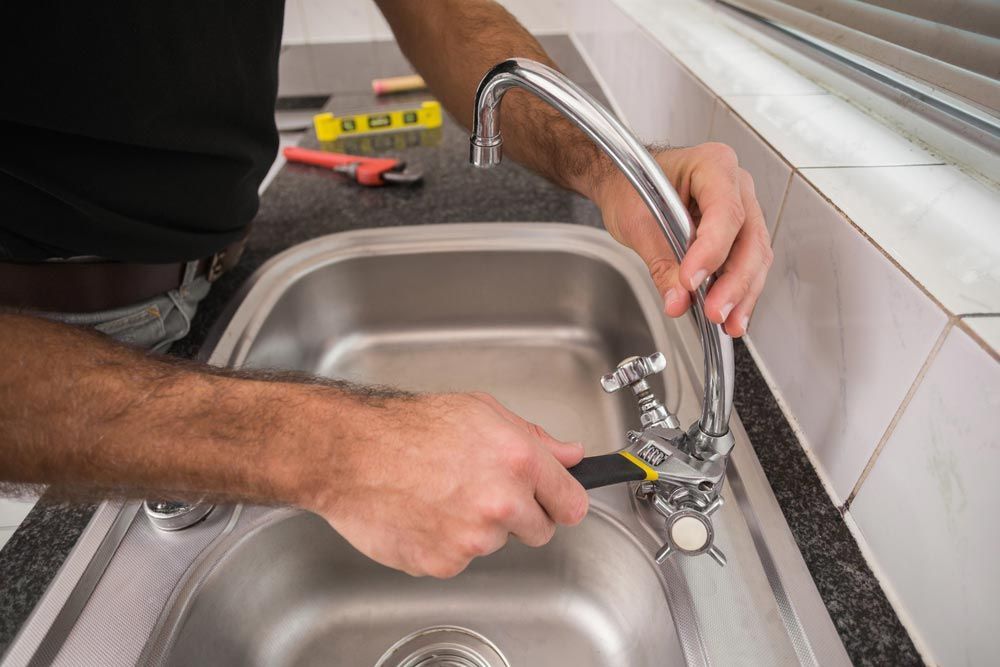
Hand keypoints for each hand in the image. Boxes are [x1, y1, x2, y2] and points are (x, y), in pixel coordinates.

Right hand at [300, 391, 588, 577]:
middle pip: (540, 530)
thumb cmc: (407, 427)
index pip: (572, 503)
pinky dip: (446, 543)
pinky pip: (460, 559)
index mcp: (519, 460)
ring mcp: (473, 538)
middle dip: (520, 514)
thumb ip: (534, 438)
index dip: (562, 501)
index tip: (554, 501)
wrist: (351, 453)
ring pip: (496, 543)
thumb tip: (569, 455)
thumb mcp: (481, 410)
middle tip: (484, 490)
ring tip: (443, 494)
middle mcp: (502, 501)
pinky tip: (425, 512)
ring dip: (479, 527)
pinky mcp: (444, 563)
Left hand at [592, 143, 771, 336]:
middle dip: (734, 282)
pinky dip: (738, 291)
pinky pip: (746, 264)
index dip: (711, 250)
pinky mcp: (738, 235)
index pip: (724, 212)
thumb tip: (678, 300)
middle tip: (716, 313)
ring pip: (755, 256)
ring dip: (742, 293)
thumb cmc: (632, 185)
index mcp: (713, 165)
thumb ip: (661, 262)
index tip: (691, 281)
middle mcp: (737, 185)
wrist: (626, 181)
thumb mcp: (637, 222)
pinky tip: (731, 316)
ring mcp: (743, 209)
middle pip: (749, 238)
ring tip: (727, 323)